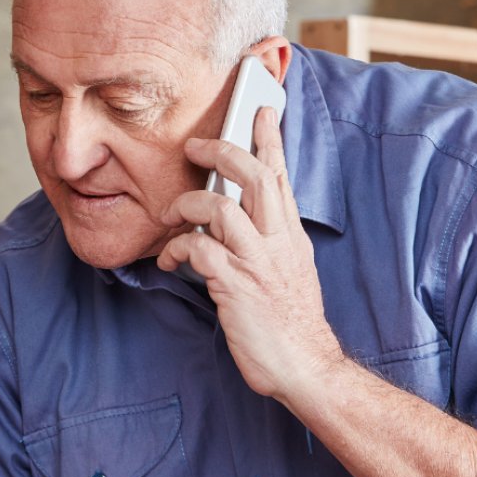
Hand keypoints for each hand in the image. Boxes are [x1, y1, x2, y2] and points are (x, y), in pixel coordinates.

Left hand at [157, 106, 344, 402]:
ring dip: (188, 203)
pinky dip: (178, 248)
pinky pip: (199, 250)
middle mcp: (278, 241)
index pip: (280, 175)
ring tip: (172, 214)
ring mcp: (258, 262)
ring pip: (221, 207)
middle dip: (222, 151)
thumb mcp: (286, 270)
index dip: (268, 139)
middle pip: (253, 176)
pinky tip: (171, 260)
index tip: (259, 110)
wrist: (305, 366)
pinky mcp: (237, 286)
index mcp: (290, 234)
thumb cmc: (288, 322)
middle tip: (195, 146)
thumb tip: (230, 218)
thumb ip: (265, 240)